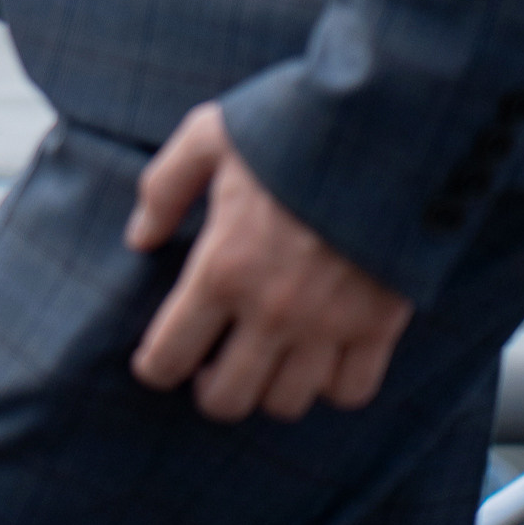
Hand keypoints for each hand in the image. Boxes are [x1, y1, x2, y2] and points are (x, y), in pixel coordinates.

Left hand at [126, 103, 412, 422]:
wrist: (384, 120)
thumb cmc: (290, 125)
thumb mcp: (209, 136)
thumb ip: (165, 188)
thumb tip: (139, 238)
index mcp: (222, 267)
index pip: (170, 356)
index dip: (155, 367)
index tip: (157, 361)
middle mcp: (272, 310)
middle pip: (227, 399)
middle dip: (209, 389)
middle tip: (211, 366)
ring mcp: (328, 323)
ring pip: (287, 404)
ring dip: (268, 389)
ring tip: (264, 361)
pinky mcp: (379, 324)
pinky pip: (350, 392)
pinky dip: (331, 385)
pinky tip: (319, 356)